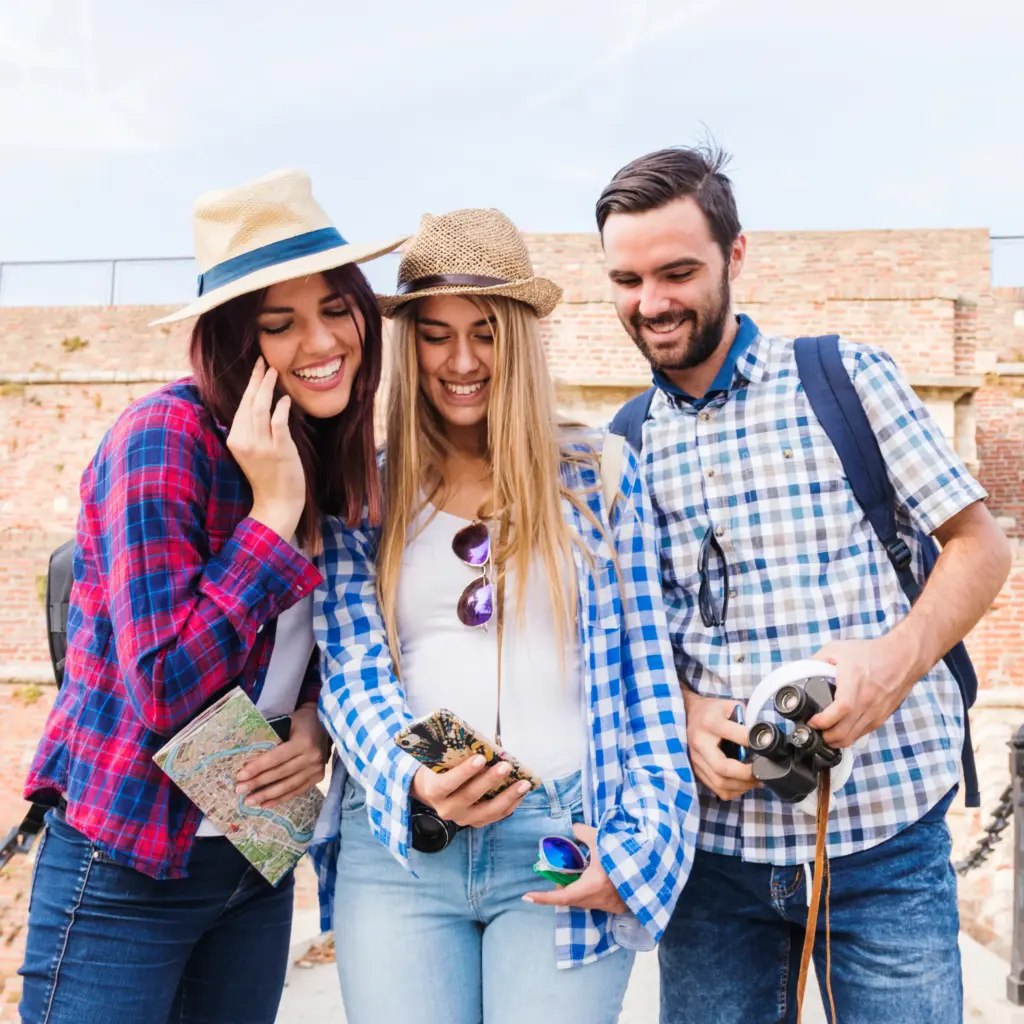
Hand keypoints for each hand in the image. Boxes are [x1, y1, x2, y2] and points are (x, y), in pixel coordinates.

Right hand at [226, 357, 306, 540]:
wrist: (277, 503)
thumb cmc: (268, 476)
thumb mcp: (251, 450)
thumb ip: (252, 429)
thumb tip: (259, 403)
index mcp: (235, 439)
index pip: (241, 405)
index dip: (250, 384)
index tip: (257, 367)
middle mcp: (244, 441)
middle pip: (248, 402)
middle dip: (257, 379)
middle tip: (265, 361)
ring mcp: (261, 446)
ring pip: (260, 409)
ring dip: (267, 388)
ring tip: (274, 372)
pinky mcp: (279, 451)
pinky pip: (278, 424)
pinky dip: (281, 408)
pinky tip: (285, 399)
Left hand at [235, 705, 327, 808]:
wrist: (325, 722)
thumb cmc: (302, 721)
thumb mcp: (286, 725)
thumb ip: (272, 742)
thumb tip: (249, 762)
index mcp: (304, 742)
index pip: (276, 758)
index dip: (257, 768)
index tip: (240, 776)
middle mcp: (312, 757)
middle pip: (280, 774)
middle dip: (257, 783)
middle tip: (239, 790)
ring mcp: (317, 769)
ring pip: (288, 786)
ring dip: (266, 795)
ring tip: (249, 801)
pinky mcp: (318, 777)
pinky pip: (297, 791)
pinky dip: (280, 799)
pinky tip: (265, 804)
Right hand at [411, 756, 530, 827]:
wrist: (435, 789)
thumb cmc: (441, 768)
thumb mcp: (441, 759)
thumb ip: (457, 754)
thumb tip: (485, 743)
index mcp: (434, 790)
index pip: (447, 783)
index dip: (464, 772)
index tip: (481, 758)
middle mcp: (447, 809)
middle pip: (469, 796)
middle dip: (490, 780)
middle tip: (506, 766)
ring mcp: (463, 819)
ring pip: (487, 810)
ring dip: (508, 796)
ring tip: (523, 783)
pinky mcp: (476, 822)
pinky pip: (496, 816)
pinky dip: (511, 804)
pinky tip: (522, 792)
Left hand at [522, 824, 627, 913]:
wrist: (649, 874)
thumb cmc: (624, 858)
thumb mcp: (602, 840)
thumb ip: (584, 832)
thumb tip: (573, 827)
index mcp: (590, 887)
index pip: (560, 896)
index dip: (542, 897)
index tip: (526, 897)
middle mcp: (593, 900)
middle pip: (569, 898)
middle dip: (558, 889)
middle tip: (553, 872)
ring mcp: (603, 905)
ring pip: (580, 900)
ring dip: (572, 889)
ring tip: (571, 872)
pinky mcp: (611, 905)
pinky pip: (591, 899)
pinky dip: (584, 890)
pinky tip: (590, 876)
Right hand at [683, 689, 758, 800]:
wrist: (690, 714)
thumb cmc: (713, 711)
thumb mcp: (730, 706)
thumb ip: (746, 719)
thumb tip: (764, 739)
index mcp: (710, 723)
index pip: (736, 736)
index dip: (754, 744)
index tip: (766, 750)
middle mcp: (700, 742)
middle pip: (722, 768)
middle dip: (746, 774)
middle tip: (761, 772)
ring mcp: (696, 758)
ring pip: (719, 782)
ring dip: (741, 785)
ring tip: (755, 780)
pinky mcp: (696, 769)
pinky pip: (716, 789)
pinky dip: (733, 790)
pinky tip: (743, 784)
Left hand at [809, 633, 915, 747]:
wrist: (903, 658)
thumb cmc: (871, 653)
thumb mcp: (837, 649)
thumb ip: (817, 660)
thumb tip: (801, 671)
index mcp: (854, 684)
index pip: (840, 710)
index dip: (823, 721)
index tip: (812, 721)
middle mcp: (867, 702)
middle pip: (844, 732)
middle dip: (824, 737)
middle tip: (813, 730)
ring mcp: (875, 713)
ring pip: (852, 738)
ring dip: (835, 740)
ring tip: (823, 733)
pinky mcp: (881, 718)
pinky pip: (862, 734)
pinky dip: (849, 736)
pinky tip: (839, 730)